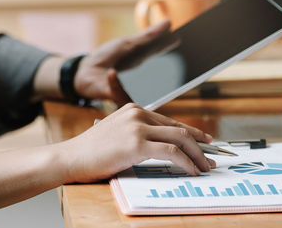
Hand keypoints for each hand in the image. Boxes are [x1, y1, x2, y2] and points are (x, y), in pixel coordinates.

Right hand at [58, 103, 215, 182]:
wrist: (70, 158)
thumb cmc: (90, 152)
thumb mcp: (116, 135)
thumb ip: (137, 134)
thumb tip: (161, 146)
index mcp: (133, 110)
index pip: (170, 122)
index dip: (192, 133)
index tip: (206, 142)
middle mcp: (137, 114)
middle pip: (179, 129)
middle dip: (200, 145)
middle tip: (211, 157)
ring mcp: (137, 127)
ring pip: (180, 139)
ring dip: (197, 155)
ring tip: (206, 167)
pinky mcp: (136, 144)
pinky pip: (171, 153)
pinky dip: (187, 163)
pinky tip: (192, 171)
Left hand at [73, 20, 179, 105]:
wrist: (84, 73)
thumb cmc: (106, 58)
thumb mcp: (128, 43)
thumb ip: (148, 36)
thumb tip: (169, 22)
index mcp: (148, 68)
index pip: (168, 64)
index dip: (181, 59)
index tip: (195, 50)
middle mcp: (144, 84)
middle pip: (161, 85)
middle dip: (167, 79)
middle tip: (175, 68)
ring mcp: (131, 92)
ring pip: (144, 94)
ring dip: (142, 82)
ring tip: (136, 68)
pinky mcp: (116, 98)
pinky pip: (119, 93)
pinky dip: (114, 82)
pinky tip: (112, 72)